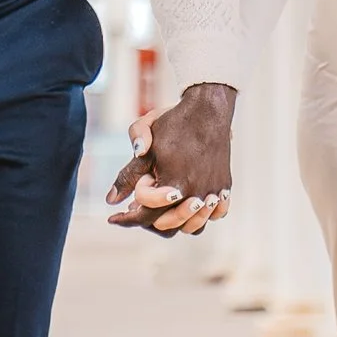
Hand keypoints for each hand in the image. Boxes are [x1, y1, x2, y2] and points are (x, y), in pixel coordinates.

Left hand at [107, 81, 234, 233]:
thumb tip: (111, 200)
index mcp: (173, 184)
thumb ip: (126, 176)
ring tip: (161, 210)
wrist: (208, 109)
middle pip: (167, 225)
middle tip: (136, 209)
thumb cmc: (173, 123)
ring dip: (175, 223)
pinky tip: (188, 204)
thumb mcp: (143, 147)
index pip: (145, 215)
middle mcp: (195, 193)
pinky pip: (216, 214)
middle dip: (147, 220)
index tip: (114, 216)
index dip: (126, 217)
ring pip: (193, 227)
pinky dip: (202, 216)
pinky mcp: (224, 186)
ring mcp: (213, 192)